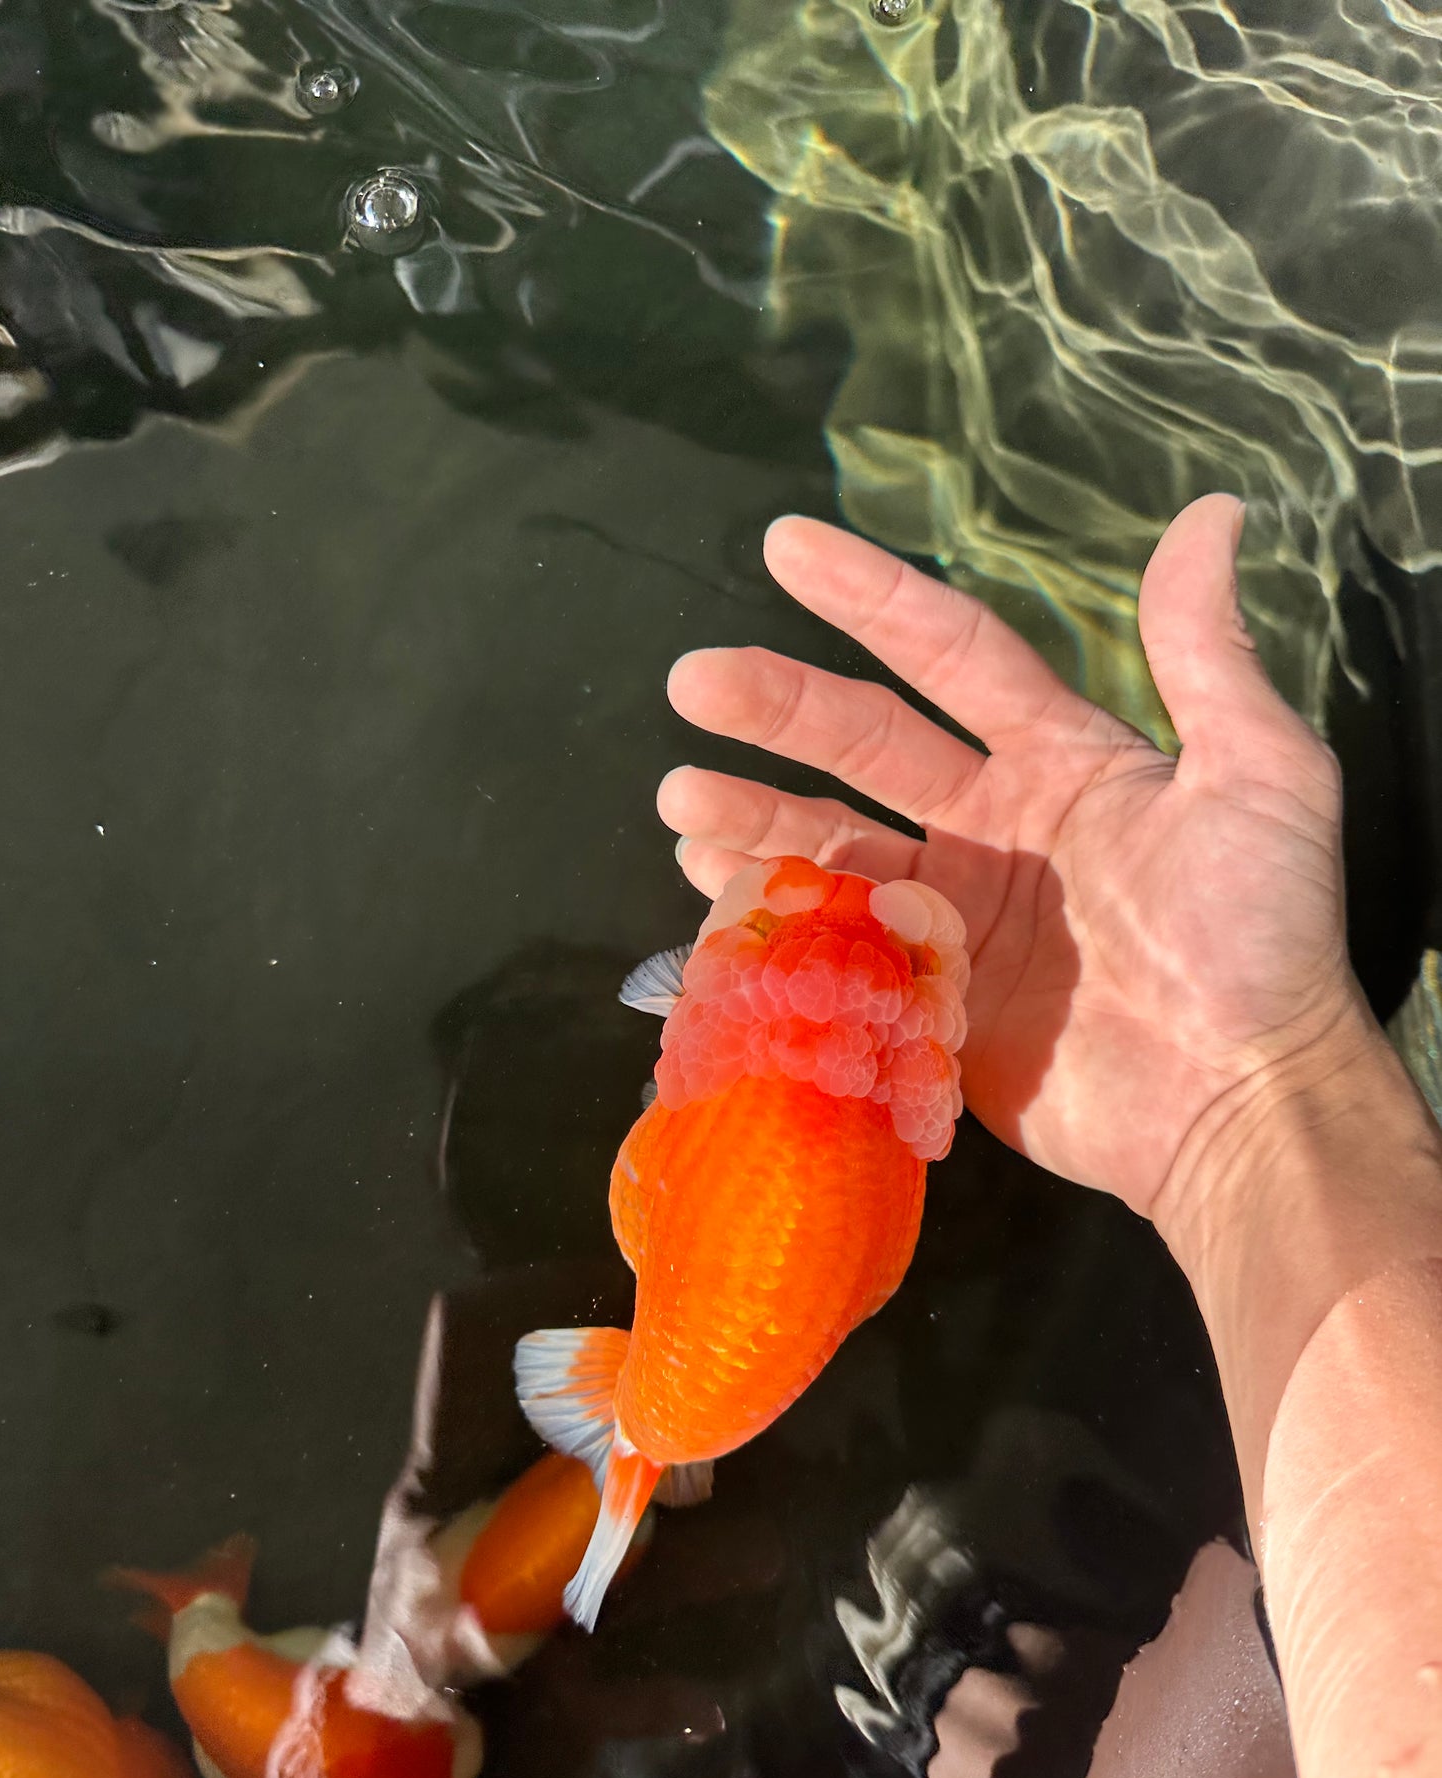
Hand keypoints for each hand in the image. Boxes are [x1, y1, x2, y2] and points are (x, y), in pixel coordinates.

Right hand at [658, 496, 1362, 1216]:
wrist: (1236, 1101)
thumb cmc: (1260, 935)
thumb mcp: (1261, 775)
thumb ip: (1207, 653)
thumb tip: (1216, 514)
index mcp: (1061, 762)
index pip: (950, 656)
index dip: (871, 599)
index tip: (787, 547)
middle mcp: (995, 826)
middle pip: (865, 744)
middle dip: (778, 707)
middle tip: (694, 680)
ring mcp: (955, 915)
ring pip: (831, 844)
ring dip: (752, 813)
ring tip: (679, 796)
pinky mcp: (928, 998)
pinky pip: (832, 942)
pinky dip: (769, 910)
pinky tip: (710, 880)